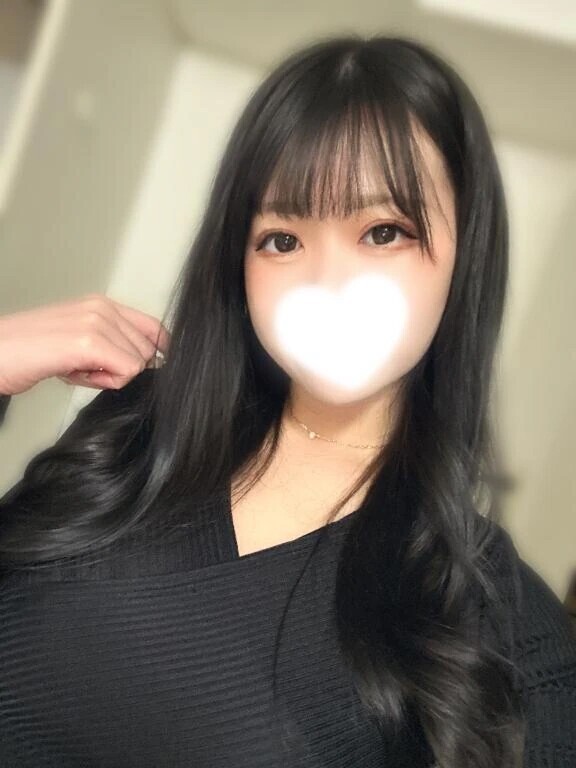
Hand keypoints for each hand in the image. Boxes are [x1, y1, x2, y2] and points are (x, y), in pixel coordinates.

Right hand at [0, 294, 170, 395]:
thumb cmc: (27, 352)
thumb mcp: (76, 341)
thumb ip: (109, 344)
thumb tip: (140, 363)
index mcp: (100, 305)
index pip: (153, 327)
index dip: (158, 352)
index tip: (150, 367)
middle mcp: (102, 308)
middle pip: (148, 350)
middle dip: (122, 368)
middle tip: (87, 369)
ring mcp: (96, 322)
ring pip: (138, 362)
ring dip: (110, 376)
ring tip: (76, 369)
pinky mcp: (89, 342)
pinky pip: (127, 371)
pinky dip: (106, 382)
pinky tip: (76, 374)